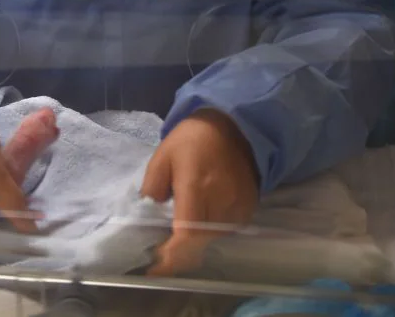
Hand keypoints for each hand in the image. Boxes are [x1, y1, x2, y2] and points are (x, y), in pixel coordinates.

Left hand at [140, 109, 258, 275]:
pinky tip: (199, 221)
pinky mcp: (249, 207)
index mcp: (196, 186)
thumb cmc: (192, 140)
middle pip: (198, 243)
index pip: (186, 234)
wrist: (233, 126)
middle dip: (177, 252)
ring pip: (212, 239)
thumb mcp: (162, 157)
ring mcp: (238, 206)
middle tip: (160, 251)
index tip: (154, 267)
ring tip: (177, 236)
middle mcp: (221, 200)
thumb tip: (145, 220)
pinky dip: (210, 232)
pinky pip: (226, 230)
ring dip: (194, 242)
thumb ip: (151, 190)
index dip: (170, 256)